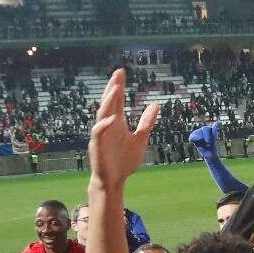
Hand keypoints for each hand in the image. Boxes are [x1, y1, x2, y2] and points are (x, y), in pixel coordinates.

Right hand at [88, 70, 159, 187]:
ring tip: (115, 89)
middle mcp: (108, 125)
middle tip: (118, 74)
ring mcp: (101, 135)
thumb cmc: (124, 160)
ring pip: (102, 115)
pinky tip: (112, 119)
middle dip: (113, 88)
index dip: (118, 86)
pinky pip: (98, 134)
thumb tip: (156, 105)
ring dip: (108, 102)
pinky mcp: (97, 147)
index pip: (117, 100)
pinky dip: (103, 126)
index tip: (121, 71)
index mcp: (117, 122)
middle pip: (109, 103)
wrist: (114, 180)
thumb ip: (147, 122)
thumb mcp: (140, 138)